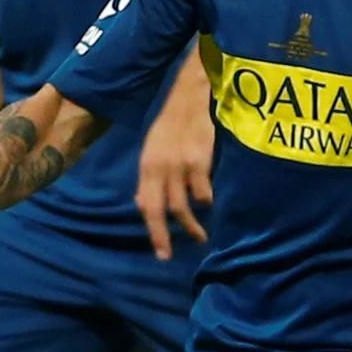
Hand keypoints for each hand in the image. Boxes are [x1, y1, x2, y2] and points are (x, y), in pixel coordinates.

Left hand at [136, 79, 214, 260]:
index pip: (146, 206)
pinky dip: (206, 202)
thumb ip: (149, 177)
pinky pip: (203, 192)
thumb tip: (142, 204)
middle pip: (160, 210)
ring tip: (200, 237)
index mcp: (147, 166)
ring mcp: (179, 165)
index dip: (152, 231)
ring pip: (183, 206)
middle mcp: (159, 168)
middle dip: (165, 236)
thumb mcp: (153, 149)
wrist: (190, 96)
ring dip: (191, 226)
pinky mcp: (199, 160)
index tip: (160, 253)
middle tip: (171, 255)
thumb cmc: (172, 124)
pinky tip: (210, 206)